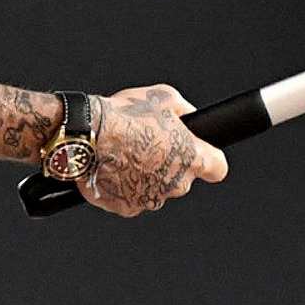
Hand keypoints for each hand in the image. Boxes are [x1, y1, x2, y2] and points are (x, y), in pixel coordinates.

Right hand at [77, 84, 228, 216]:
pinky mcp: (127, 208)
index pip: (217, 168)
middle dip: (170, 166)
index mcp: (191, 157)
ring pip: (156, 190)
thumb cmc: (123, 115)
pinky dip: (125, 187)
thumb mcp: (164, 96)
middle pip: (183, 179)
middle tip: (149, 146)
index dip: (209, 160)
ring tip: (127, 154)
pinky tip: (114, 168)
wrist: (86, 134)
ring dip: (146, 177)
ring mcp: (151, 199)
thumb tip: (191, 117)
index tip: (200, 156)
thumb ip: (185, 110)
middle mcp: (176, 184)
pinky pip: (132, 198)